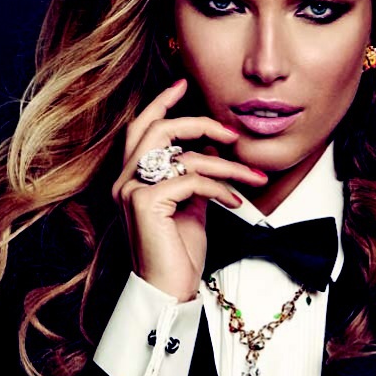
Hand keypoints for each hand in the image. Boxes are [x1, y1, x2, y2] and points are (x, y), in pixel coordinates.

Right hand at [112, 78, 267, 300]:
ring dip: (226, 166)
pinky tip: (236, 203)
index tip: (184, 84)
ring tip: (252, 179)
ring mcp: (131, 191)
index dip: (162, 103)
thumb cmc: (179, 253)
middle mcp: (124, 181)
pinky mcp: (145, 203)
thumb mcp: (190, 206)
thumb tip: (212, 149)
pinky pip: (191, 180)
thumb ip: (194, 176)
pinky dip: (219, 188)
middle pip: (158, 129)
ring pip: (183, 156)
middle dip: (199, 123)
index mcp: (131, 178)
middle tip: (231, 134)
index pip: (141, 128)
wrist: (169, 291)